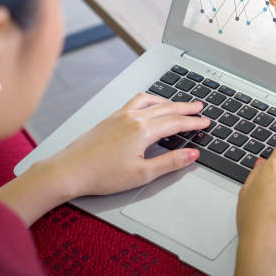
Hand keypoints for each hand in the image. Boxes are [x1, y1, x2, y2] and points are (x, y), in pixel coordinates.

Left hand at [46, 93, 209, 197]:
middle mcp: (132, 118)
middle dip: (185, 107)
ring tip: (178, 103)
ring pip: (150, 101)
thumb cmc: (102, 175)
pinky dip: (149, 100)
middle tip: (199, 107)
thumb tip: (192, 155)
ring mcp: (120, 115)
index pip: (176, 123)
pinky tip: (149, 105)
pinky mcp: (110, 118)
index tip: (205, 122)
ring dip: (167, 101)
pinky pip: (135, 102)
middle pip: (166, 108)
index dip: (193, 123)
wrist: (70, 170)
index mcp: (143, 130)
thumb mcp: (142, 174)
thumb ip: (170, 162)